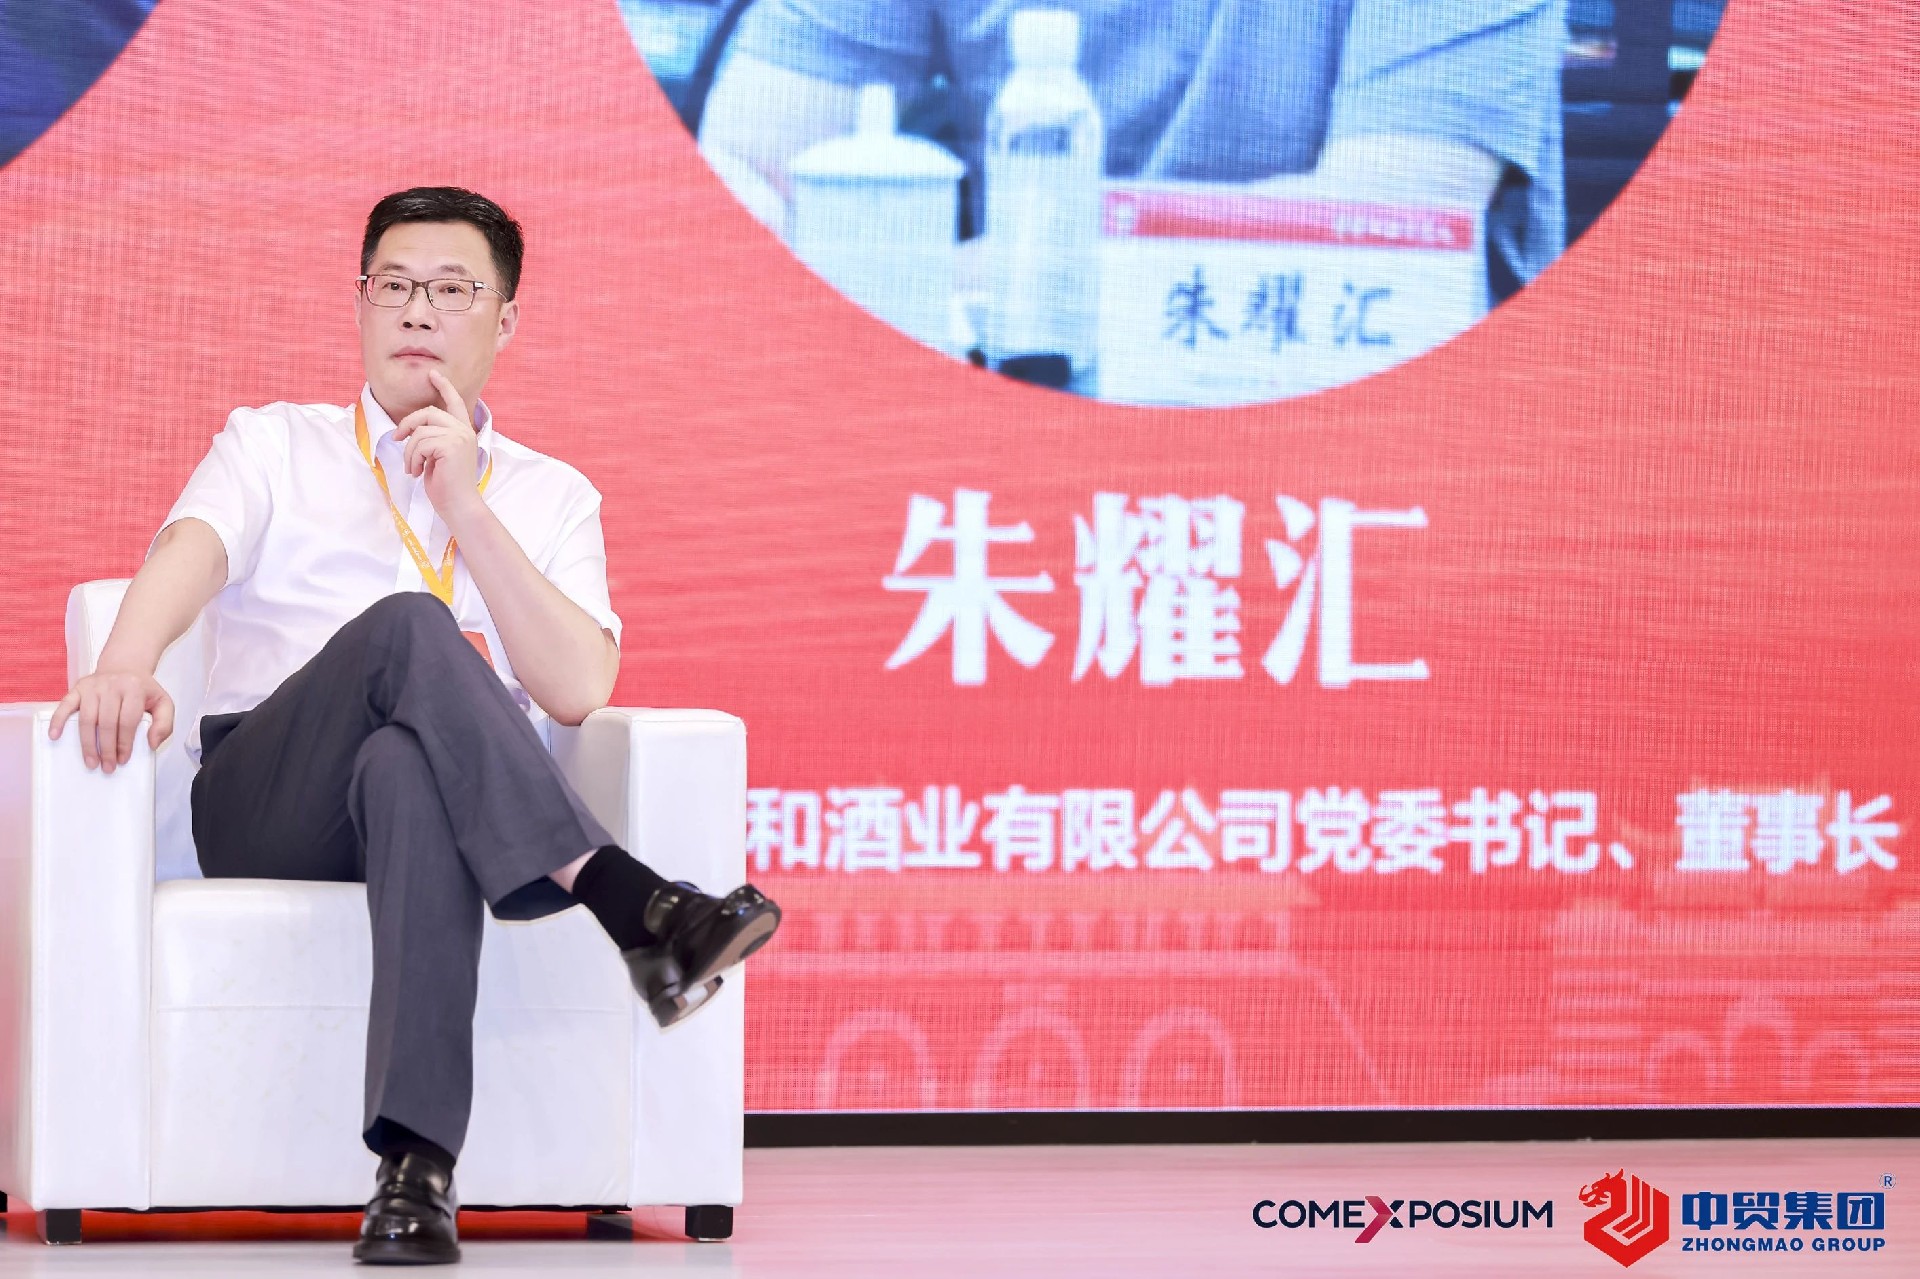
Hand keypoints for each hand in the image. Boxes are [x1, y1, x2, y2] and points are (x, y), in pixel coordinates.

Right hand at [48, 669, 174, 772]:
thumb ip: (164, 724)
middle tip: (107, 767)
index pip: (128, 721)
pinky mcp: (78, 688)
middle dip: (106, 748)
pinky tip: (55, 736)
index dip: (125, 743)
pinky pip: (65, 705)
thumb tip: (151, 744)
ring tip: (91, 761)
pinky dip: (58, 720)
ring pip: (87, 718)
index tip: (123, 760)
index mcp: (134, 689)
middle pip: (107, 722)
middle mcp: (112, 686)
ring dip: (87, 743)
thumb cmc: (142, 690)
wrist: (125, 667)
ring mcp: (93, 686)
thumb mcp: (163, 703)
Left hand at [394, 368, 481, 525]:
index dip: (444, 386)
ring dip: (409, 452)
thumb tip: (411, 431)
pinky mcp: (450, 446)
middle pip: (428, 413)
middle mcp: (464, 431)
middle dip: (407, 425)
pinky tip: (416, 472)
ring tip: (412, 468)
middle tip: (398, 438)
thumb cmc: (447, 486)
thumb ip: (432, 439)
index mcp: (464, 432)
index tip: (433, 374)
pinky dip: (412, 459)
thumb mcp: (438, 457)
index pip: (455, 402)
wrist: (459, 505)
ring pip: (420, 432)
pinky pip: (419, 444)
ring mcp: (458, 437)